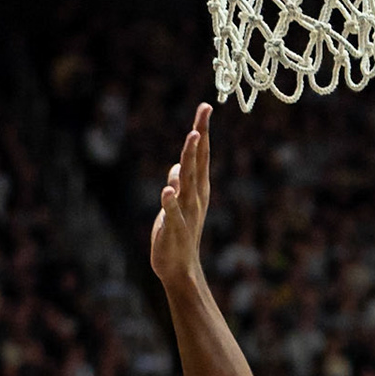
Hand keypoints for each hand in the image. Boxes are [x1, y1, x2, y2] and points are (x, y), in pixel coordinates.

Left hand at [150, 103, 211, 286]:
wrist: (180, 269)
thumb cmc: (179, 234)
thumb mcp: (178, 204)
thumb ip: (179, 183)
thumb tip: (177, 167)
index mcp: (198, 189)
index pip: (202, 156)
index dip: (203, 131)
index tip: (206, 106)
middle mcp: (195, 197)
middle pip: (198, 162)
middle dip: (200, 136)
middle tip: (203, 114)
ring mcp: (186, 213)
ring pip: (188, 181)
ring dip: (191, 159)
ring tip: (193, 138)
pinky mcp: (173, 230)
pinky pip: (172, 213)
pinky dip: (170, 202)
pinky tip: (168, 189)